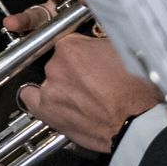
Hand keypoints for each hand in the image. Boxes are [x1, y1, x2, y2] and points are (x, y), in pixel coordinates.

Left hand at [16, 33, 160, 151]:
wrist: (136, 123)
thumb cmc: (136, 91)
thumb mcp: (123, 52)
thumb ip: (101, 45)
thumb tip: (96, 45)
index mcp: (71, 46)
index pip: (67, 42)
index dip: (81, 53)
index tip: (87, 61)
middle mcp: (56, 65)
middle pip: (58, 63)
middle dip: (73, 71)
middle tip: (92, 82)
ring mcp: (50, 90)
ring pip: (48, 81)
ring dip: (61, 87)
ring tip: (80, 97)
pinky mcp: (48, 112)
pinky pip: (30, 100)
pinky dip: (38, 99)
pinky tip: (52, 103)